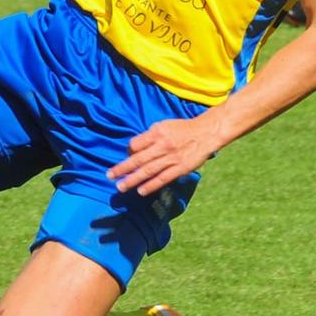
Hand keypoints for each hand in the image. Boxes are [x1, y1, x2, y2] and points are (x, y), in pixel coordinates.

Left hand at [109, 116, 223, 195]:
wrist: (206, 133)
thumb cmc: (182, 129)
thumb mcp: (163, 125)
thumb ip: (149, 136)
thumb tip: (134, 147)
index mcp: (157, 133)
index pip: (135, 145)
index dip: (128, 151)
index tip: (126, 156)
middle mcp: (162, 146)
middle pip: (138, 159)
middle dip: (122, 168)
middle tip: (109, 176)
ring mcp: (171, 158)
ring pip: (148, 171)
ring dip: (133, 180)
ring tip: (121, 187)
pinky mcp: (181, 168)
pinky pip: (163, 178)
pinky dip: (151, 185)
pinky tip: (141, 191)